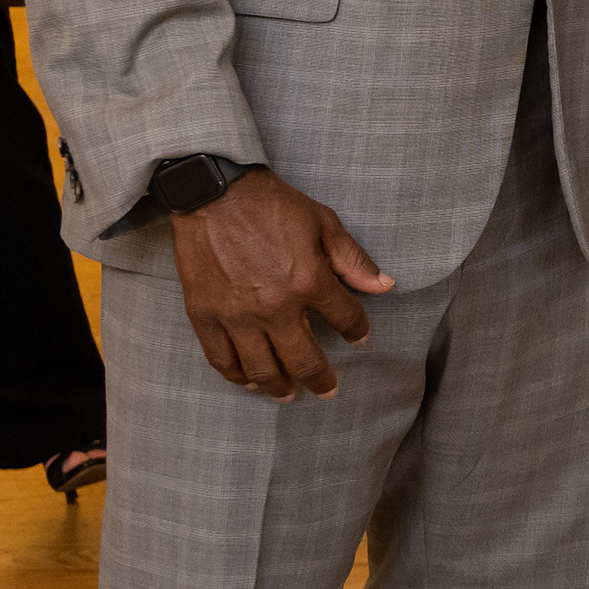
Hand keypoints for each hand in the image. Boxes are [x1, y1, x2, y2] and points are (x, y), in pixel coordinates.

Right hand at [168, 170, 391, 399]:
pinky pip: (222, 360)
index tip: (359, 337)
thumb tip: (384, 286)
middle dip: (320, 378)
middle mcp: (274, 307)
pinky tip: (249, 380)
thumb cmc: (272, 206)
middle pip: (303, 359)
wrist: (214, 194)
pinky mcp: (204, 317)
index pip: (345, 319)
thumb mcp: (324, 223)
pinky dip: (237, 376)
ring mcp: (237, 316)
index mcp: (309, 281)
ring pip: (262, 369)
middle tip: (328, 390)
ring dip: (278, 387)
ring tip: (289, 394)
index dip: (357, 331)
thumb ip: (353, 260)